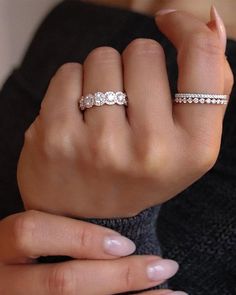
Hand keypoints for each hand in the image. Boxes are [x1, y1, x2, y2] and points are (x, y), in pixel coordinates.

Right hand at [0, 210, 179, 293]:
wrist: (8, 278)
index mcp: (4, 246)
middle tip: (163, 265)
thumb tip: (114, 207)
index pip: (31, 233)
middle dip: (118, 276)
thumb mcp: (34, 230)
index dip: (79, 237)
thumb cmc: (28, 248)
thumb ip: (58, 223)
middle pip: (61, 282)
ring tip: (172, 291)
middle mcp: (7, 281)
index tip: (125, 243)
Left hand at [17, 9, 232, 217]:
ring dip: (103, 77)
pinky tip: (76, 118)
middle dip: (134, 67)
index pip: (203, 60)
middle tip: (128, 104)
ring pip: (102, 58)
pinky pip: (68, 72)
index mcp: (192, 150)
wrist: (87, 215)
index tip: (170, 20)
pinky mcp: (56, 136)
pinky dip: (73, 86)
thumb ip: (210, 84)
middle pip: (142, 52)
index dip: (188, 28)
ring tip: (102, 115)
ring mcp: (99, 144)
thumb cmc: (140, 173)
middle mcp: (149, 149)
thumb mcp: (187, 143)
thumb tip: (211, 21)